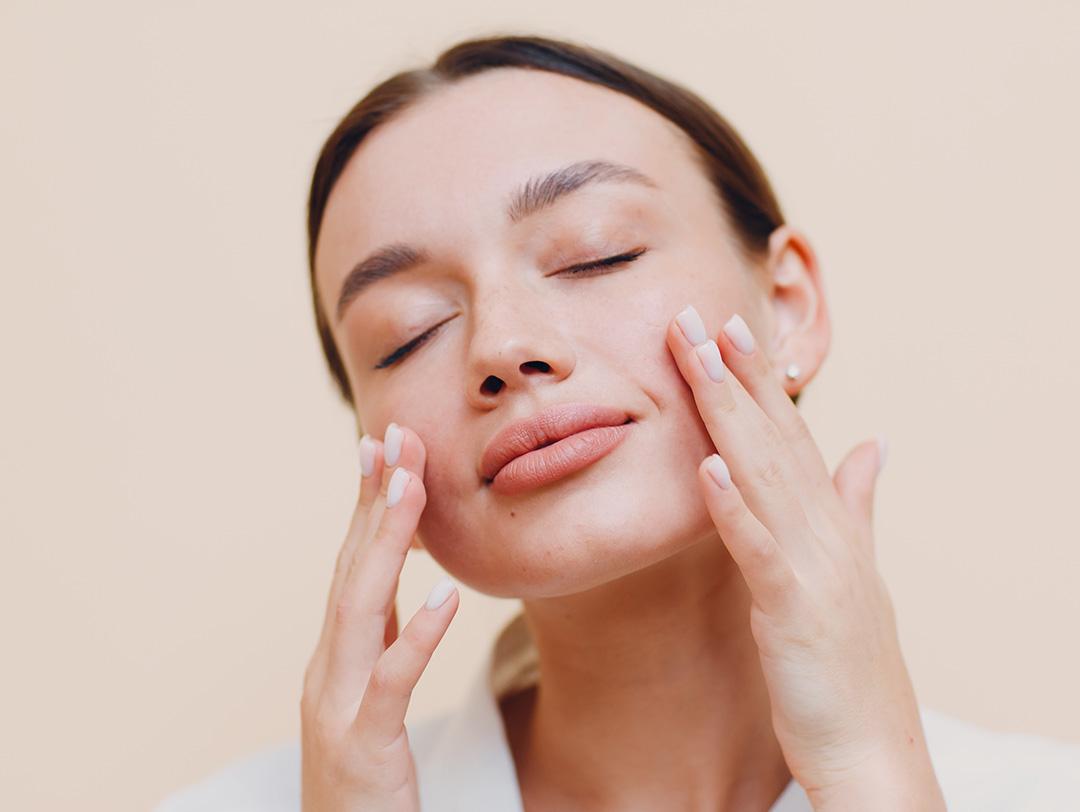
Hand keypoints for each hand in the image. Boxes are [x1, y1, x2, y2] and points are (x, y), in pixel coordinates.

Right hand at [300, 424, 459, 810]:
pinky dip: (417, 635)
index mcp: (334, 657)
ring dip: (385, 543)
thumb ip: (382, 647)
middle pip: (351, 570)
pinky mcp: (362, 746)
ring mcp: (336, 706)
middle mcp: (326, 671)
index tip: (382, 447)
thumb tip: (408, 594)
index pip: (351, 566)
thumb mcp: (371, 702)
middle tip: (394, 435)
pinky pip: (390, 683)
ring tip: (412, 486)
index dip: (366, 505)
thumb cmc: (361, 783)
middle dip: (374, 500)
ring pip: (360, 610)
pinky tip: (447, 596)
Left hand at [667, 306, 945, 810]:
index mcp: (831, 520)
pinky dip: (733, 505)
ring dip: (730, 413)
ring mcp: (812, 565)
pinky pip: (757, 548)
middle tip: (699, 314)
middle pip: (773, 437)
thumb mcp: (856, 571)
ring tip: (701, 358)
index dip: (760, 379)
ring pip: (764, 473)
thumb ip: (859, 502)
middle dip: (736, 373)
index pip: (791, 433)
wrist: (872, 749)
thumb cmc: (850, 662)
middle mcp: (825, 529)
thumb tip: (872, 443)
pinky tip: (706, 465)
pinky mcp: (793, 607)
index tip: (730, 327)